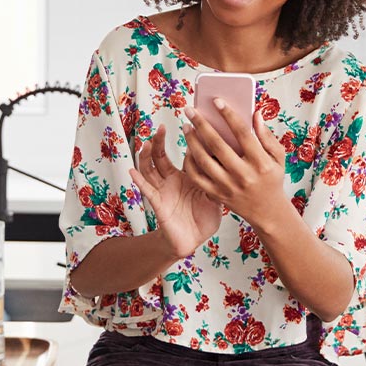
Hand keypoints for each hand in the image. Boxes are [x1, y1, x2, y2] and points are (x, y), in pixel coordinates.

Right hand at [129, 123, 220, 258]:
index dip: (185, 142)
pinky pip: (147, 191)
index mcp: (187, 177)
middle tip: (160, 127)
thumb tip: (232, 161)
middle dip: (158, 142)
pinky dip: (139, 181)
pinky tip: (132, 171)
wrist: (193, 241)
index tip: (191, 124)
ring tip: (146, 144)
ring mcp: (163, 191)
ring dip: (146, 157)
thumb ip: (219, 179)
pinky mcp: (158, 204)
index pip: (184, 155)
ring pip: (149, 170)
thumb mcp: (216, 196)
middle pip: (160, 157)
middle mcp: (171, 181)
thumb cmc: (204, 219)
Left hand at [181, 100, 294, 232]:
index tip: (216, 101)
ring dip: (192, 142)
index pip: (243, 134)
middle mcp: (244, 175)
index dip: (229, 115)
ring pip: (204, 161)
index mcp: (261, 163)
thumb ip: (267, 136)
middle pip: (218, 145)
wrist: (267, 212)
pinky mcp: (218, 195)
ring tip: (186, 127)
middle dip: (202, 125)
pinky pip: (198, 177)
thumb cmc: (272, 178)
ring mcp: (229, 187)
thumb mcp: (278, 157)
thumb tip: (255, 114)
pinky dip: (190, 163)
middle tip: (190, 110)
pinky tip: (188, 150)